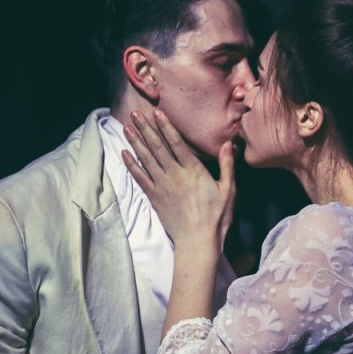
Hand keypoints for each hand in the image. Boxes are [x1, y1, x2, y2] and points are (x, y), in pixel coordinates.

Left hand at [122, 110, 235, 256]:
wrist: (198, 241)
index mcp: (193, 170)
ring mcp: (162, 186)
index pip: (176, 143)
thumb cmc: (217, 217)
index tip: (156, 112)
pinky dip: (131, 165)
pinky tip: (124, 153)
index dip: (165, 127)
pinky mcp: (155, 197)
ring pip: (146, 159)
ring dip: (136, 142)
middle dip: (146, 129)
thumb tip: (228, 144)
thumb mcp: (229, 189)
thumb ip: (227, 165)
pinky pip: (140, 178)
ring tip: (127, 127)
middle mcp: (175, 174)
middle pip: (157, 147)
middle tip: (134, 113)